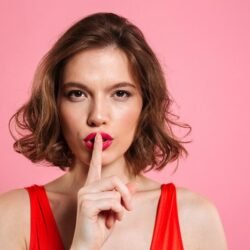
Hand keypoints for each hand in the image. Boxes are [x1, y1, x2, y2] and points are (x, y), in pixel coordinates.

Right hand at [70, 133, 136, 249]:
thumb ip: (123, 196)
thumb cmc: (100, 228)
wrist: (88, 246)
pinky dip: (117, 213)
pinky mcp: (86, 204)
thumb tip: (133, 184)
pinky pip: (113, 202)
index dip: (96, 150)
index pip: (94, 165)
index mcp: (92, 187)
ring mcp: (85, 195)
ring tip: (114, 218)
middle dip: (126, 195)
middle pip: (115, 179)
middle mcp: (87, 188)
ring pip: (116, 191)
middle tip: (127, 209)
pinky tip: (109, 222)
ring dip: (121, 208)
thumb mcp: (115, 210)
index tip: (98, 136)